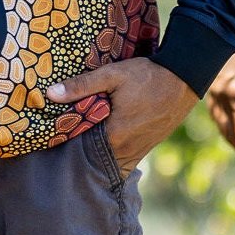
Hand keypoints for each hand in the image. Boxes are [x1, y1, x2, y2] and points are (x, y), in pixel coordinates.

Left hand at [46, 60, 197, 177]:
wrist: (184, 77)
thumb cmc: (147, 75)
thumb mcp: (113, 75)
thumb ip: (82, 86)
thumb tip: (50, 94)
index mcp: (114, 136)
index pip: (82, 147)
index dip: (69, 141)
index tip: (55, 135)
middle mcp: (127, 151)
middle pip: (96, 157)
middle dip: (82, 149)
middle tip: (68, 137)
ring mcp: (140, 151)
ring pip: (111, 159)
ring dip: (98, 151)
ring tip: (86, 136)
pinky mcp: (148, 146)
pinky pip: (125, 156)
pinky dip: (113, 150)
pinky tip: (105, 136)